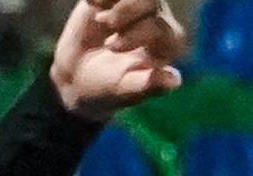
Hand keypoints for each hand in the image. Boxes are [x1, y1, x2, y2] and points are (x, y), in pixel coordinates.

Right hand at [51, 0, 185, 117]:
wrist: (78, 76)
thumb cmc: (107, 87)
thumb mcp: (124, 90)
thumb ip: (148, 85)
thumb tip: (174, 81)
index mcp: (166, 45)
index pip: (160, 26)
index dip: (138, 33)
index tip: (112, 48)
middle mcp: (156, 20)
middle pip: (151, 0)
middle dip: (127, 8)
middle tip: (104, 22)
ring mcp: (136, 6)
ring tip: (97, 15)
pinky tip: (90, 1)